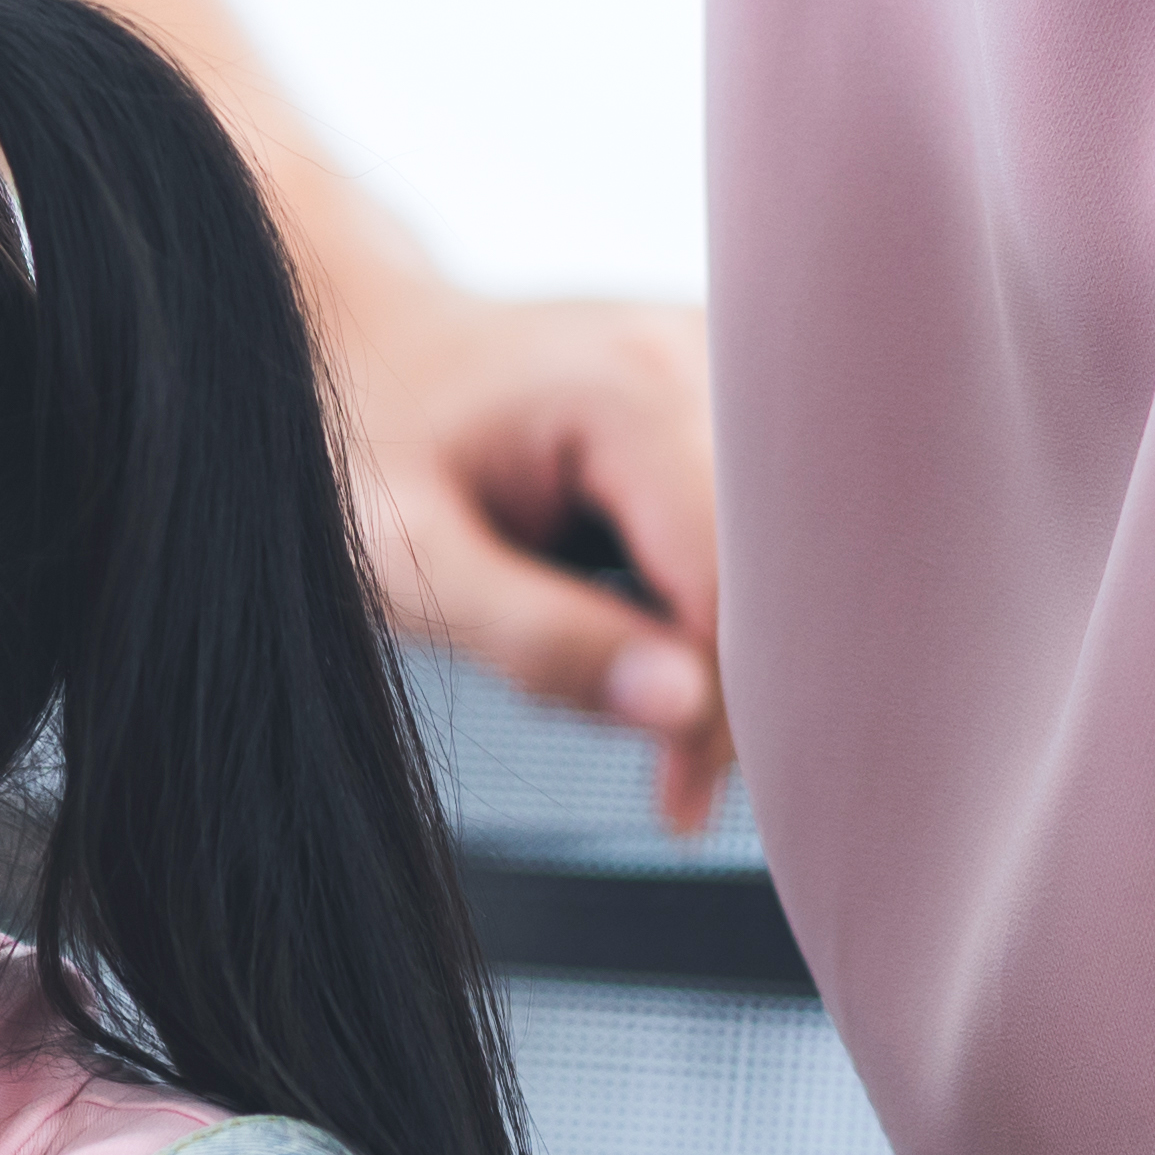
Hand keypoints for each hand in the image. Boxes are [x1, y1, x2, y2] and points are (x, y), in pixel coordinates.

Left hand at [329, 282, 732, 833]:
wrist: (370, 357)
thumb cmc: (370, 453)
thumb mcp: (411, 562)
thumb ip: (536, 636)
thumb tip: (681, 708)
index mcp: (628, 393)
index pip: (738, 581)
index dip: (722, 704)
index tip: (678, 797)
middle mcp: (706, 362)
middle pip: (781, 574)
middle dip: (723, 688)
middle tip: (660, 772)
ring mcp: (734, 374)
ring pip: (784, 566)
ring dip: (717, 653)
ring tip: (617, 674)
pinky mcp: (744, 407)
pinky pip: (765, 539)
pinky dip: (715, 610)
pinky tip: (638, 623)